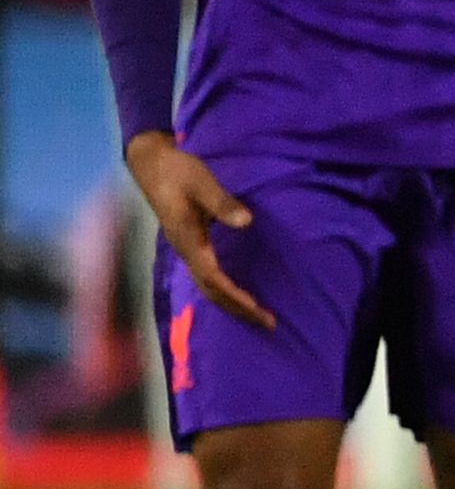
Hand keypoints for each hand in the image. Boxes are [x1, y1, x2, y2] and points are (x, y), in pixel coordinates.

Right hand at [126, 131, 270, 328]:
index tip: (257, 309)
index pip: (214, 279)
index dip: (235, 296)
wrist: (151, 165)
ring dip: (232, 303)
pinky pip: (208, 276)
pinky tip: (239, 294)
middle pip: (211, 291)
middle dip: (238, 309)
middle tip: (269, 323)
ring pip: (208, 286)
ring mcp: (187, 249)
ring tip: (258, 315)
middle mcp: (186, 251)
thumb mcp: (202, 183)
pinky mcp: (190, 244)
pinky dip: (225, 290)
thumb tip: (246, 222)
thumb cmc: (178, 172)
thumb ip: (223, 202)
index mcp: (189, 241)